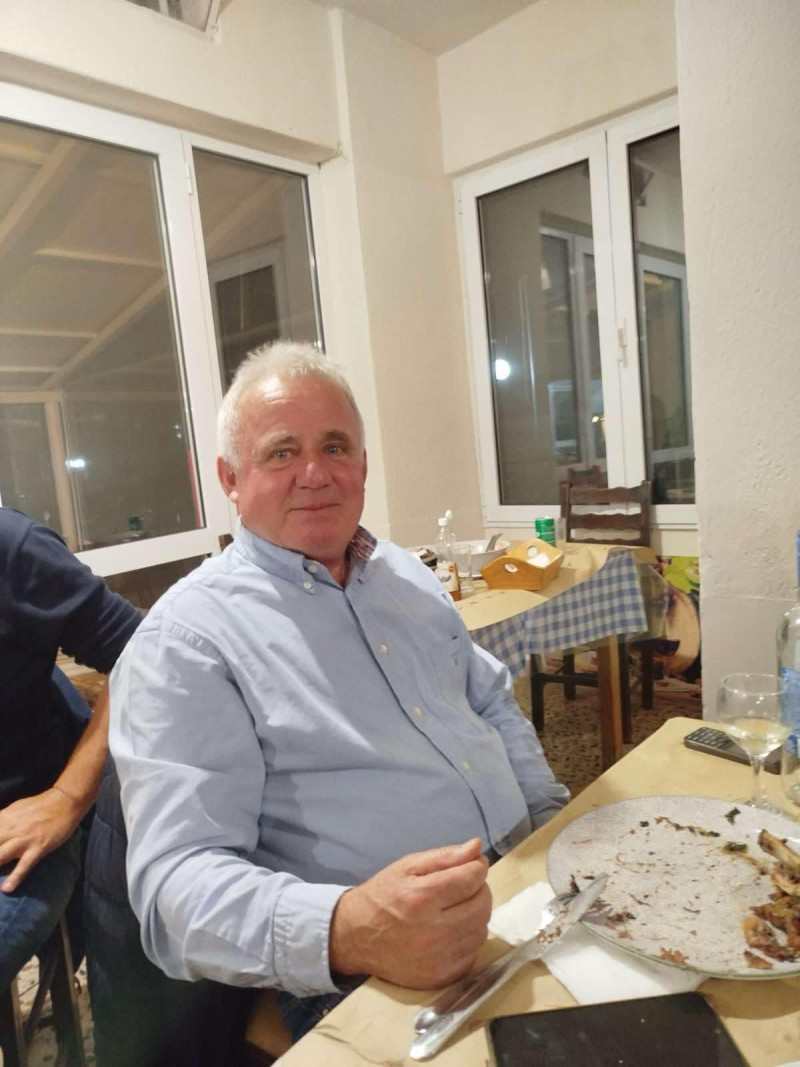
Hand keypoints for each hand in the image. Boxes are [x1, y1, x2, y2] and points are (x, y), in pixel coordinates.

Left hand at [0, 788, 81, 892]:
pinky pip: (25, 864)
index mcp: (3, 819)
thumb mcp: (15, 809)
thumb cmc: (40, 805)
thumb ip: (1, 820)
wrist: (66, 801)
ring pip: (0, 856)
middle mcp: (10, 829)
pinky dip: (15, 877)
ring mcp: (25, 840)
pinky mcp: (39, 847)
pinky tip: (6, 888)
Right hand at [329, 838, 491, 988]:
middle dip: (479, 890)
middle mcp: (432, 931)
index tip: (469, 866)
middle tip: (463, 886)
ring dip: (476, 914)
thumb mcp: (407, 866)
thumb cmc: (382, 896)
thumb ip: (444, 856)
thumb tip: (476, 847)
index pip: (472, 878)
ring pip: (481, 930)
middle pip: (483, 905)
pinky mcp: (441, 977)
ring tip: (456, 908)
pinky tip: (451, 930)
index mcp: (421, 898)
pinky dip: (468, 939)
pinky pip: (473, 953)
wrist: (355, 937)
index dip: (476, 867)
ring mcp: (438, 959)